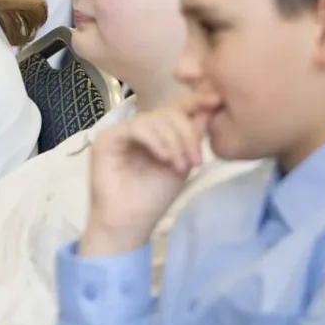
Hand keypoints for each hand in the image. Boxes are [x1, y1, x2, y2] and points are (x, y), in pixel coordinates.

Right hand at [81, 92, 219, 255]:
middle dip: (187, 134)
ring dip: (173, 141)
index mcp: (157, 132)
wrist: (130, 223)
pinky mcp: (107, 137)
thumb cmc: (154, 198)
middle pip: (168, 112)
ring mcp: (121, 131)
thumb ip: (192, 138)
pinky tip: (164, 158)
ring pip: (154, 118)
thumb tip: (209, 108)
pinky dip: (155, 140)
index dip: (196, 101)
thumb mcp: (182, 164)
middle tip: (195, 161)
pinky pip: (137, 127)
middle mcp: (138, 127)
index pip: (176, 109)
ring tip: (180, 166)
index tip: (217, 101)